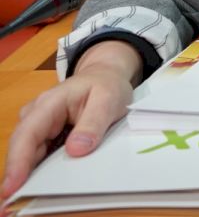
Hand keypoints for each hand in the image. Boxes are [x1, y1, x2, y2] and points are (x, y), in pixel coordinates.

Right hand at [2, 41, 139, 197]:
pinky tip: (43, 190)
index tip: (11, 187)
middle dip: (16, 177)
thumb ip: (93, 123)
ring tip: (24, 203)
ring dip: (27, 178)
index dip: (17, 162)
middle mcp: (38, 116)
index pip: (27, 134)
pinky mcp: (47, 137)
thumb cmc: (107, 85)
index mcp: (50, 103)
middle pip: (23, 149)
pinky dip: (40, 173)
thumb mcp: (108, 99)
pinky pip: (41, 157)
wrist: (107, 76)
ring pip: (30, 156)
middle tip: (9, 207)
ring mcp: (40, 127)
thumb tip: (76, 150)